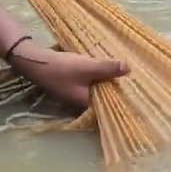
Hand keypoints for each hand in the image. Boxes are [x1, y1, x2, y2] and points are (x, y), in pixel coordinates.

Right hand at [7, 39, 129, 112]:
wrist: (34, 62)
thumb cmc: (61, 69)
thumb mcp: (88, 67)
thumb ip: (108, 69)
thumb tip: (129, 68)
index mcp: (87, 105)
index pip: (109, 109)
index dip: (122, 101)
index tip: (136, 94)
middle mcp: (81, 104)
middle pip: (103, 100)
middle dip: (115, 91)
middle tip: (133, 82)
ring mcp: (75, 96)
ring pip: (96, 92)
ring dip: (106, 84)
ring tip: (122, 75)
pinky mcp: (71, 86)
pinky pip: (89, 85)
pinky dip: (96, 79)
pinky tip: (103, 69)